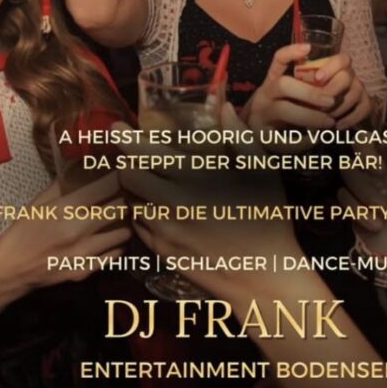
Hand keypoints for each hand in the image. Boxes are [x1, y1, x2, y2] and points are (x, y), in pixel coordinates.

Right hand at [0, 171, 129, 293]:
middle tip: (124, 195)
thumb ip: (65, 184)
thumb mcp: (40, 202)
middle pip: (121, 208)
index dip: (118, 178)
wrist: (11, 269)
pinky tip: (109, 238)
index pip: (107, 187)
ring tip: (118, 218)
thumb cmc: (23, 231)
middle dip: (124, 199)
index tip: (122, 174)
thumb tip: (85, 166)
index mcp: (66, 209)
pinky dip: (117, 244)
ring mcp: (84, 254)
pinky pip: (116, 253)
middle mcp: (79, 230)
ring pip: (124, 232)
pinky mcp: (87, 271)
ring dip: (124, 223)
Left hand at [118, 104, 301, 296]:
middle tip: (134, 154)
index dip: (125, 137)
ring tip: (146, 178)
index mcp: (193, 180)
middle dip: (126, 161)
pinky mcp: (163, 254)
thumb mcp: (263, 171)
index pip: (142, 154)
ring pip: (130, 201)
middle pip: (126, 177)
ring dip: (133, 187)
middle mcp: (171, 206)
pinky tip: (159, 206)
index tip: (119, 127)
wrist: (264, 278)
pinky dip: (142, 211)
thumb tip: (225, 109)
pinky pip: (139, 226)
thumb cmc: (267, 220)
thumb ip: (240, 136)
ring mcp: (164, 233)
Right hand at [244, 43, 339, 131]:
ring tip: (330, 123)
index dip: (291, 52)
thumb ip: (304, 84)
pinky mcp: (265, 137)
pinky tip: (315, 140)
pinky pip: (283, 140)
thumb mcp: (287, 92)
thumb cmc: (278, 108)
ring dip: (309, 116)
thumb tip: (335, 79)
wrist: (252, 133)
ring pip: (283, 110)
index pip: (277, 60)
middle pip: (283, 85)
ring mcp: (262, 115)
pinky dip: (302, 142)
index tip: (309, 48)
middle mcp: (264, 95)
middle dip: (310, 92)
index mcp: (271, 81)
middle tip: (331, 101)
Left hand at [307, 52, 372, 127]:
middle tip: (319, 103)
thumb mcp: (302, 80)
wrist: (322, 109)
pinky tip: (338, 125)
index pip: (340, 59)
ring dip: (338, 107)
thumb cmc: (308, 90)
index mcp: (336, 65)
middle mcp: (350, 74)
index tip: (317, 78)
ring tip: (324, 117)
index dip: (330, 68)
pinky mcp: (365, 103)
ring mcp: (359, 88)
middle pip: (346, 77)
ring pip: (354, 94)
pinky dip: (351, 118)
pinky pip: (364, 109)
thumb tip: (299, 68)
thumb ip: (302, 73)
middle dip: (332, 90)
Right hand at [340, 151, 386, 232]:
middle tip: (381, 186)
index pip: (364, 139)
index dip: (366, 149)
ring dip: (366, 196)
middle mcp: (366, 163)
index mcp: (384, 151)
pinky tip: (376, 225)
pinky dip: (358, 212)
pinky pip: (343, 200)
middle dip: (365, 177)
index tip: (380, 169)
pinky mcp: (349, 201)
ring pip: (348, 180)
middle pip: (351, 160)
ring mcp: (355, 182)